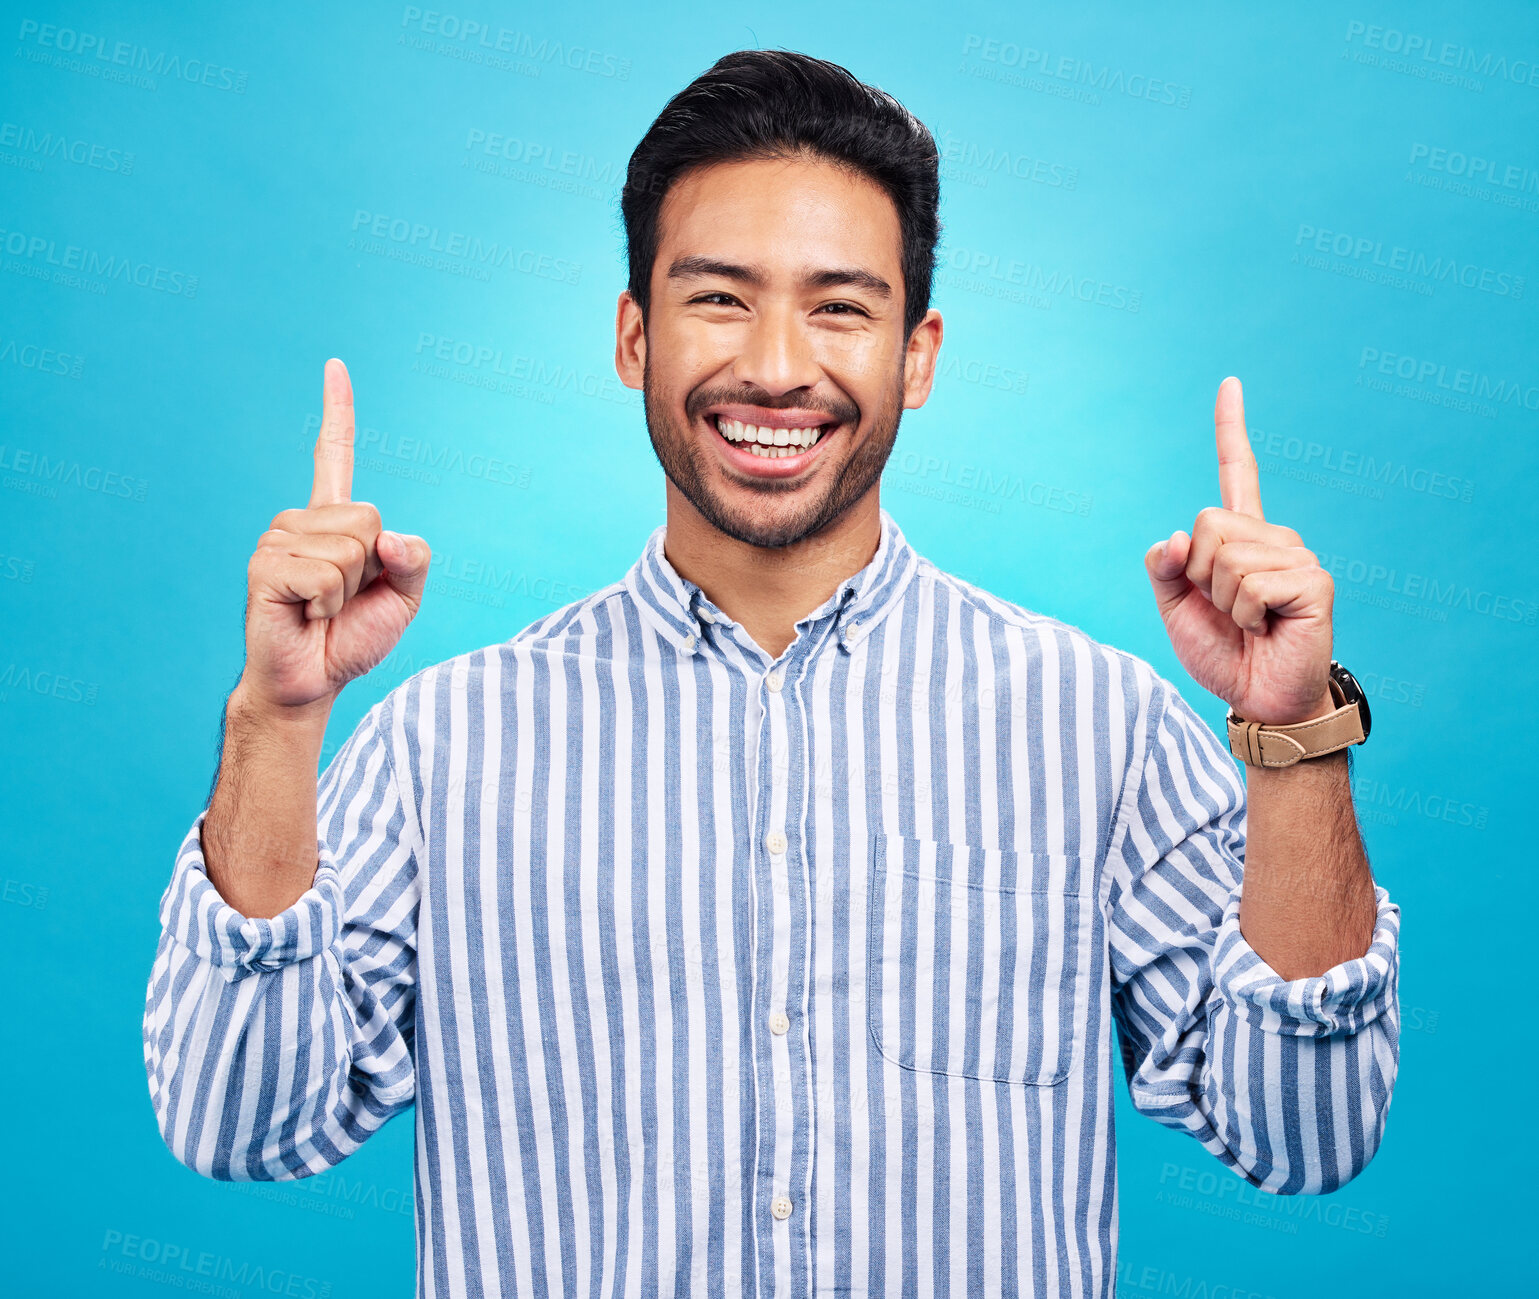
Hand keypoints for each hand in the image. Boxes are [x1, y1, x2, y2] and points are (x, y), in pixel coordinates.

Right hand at [240, 359, 431, 714]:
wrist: (313, 682)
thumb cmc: (353, 637)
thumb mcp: (404, 597)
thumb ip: (415, 560)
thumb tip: (389, 536)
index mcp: (333, 519)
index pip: (335, 455)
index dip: (337, 411)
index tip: (335, 365)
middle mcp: (301, 520)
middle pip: (369, 517)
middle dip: (372, 567)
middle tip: (343, 598)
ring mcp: (278, 539)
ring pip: (351, 547)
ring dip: (349, 590)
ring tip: (321, 608)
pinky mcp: (264, 566)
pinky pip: (326, 575)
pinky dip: (327, 604)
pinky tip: (306, 614)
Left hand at [1144, 377, 1334, 724]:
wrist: (1258, 699)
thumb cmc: (1223, 654)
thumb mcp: (1176, 610)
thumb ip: (1164, 570)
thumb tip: (1173, 537)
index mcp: (1240, 537)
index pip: (1236, 472)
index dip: (1231, 429)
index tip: (1229, 383)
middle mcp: (1273, 538)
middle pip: (1206, 525)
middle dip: (1198, 576)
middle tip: (1226, 610)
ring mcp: (1297, 555)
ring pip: (1225, 557)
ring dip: (1222, 601)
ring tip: (1249, 623)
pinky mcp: (1314, 581)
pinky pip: (1250, 584)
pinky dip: (1246, 614)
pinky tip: (1268, 628)